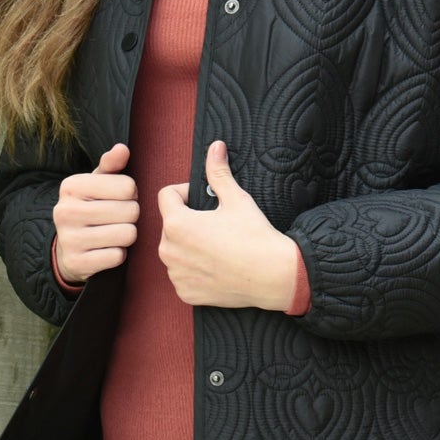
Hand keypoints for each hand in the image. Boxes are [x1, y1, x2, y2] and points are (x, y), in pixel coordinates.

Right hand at [52, 142, 138, 281]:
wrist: (67, 247)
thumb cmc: (89, 208)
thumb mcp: (97, 183)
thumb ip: (111, 165)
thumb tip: (122, 149)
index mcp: (71, 186)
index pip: (128, 186)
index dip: (130, 194)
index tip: (119, 199)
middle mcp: (65, 210)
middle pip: (130, 210)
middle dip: (131, 215)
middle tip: (119, 218)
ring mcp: (69, 238)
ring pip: (127, 234)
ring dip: (127, 235)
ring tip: (114, 232)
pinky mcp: (77, 262)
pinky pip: (118, 256)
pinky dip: (118, 254)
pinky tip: (106, 249)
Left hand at [156, 141, 299, 308]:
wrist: (273, 276)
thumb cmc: (254, 236)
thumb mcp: (236, 199)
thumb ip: (218, 172)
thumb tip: (215, 146)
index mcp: (176, 224)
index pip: (166, 196)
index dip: (186, 192)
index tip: (204, 200)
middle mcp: (168, 250)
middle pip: (170, 224)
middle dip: (187, 220)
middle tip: (215, 225)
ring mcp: (176, 274)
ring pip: (175, 250)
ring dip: (189, 246)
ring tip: (216, 246)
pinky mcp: (185, 292)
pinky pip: (182, 274)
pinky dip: (194, 270)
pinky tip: (216, 267)